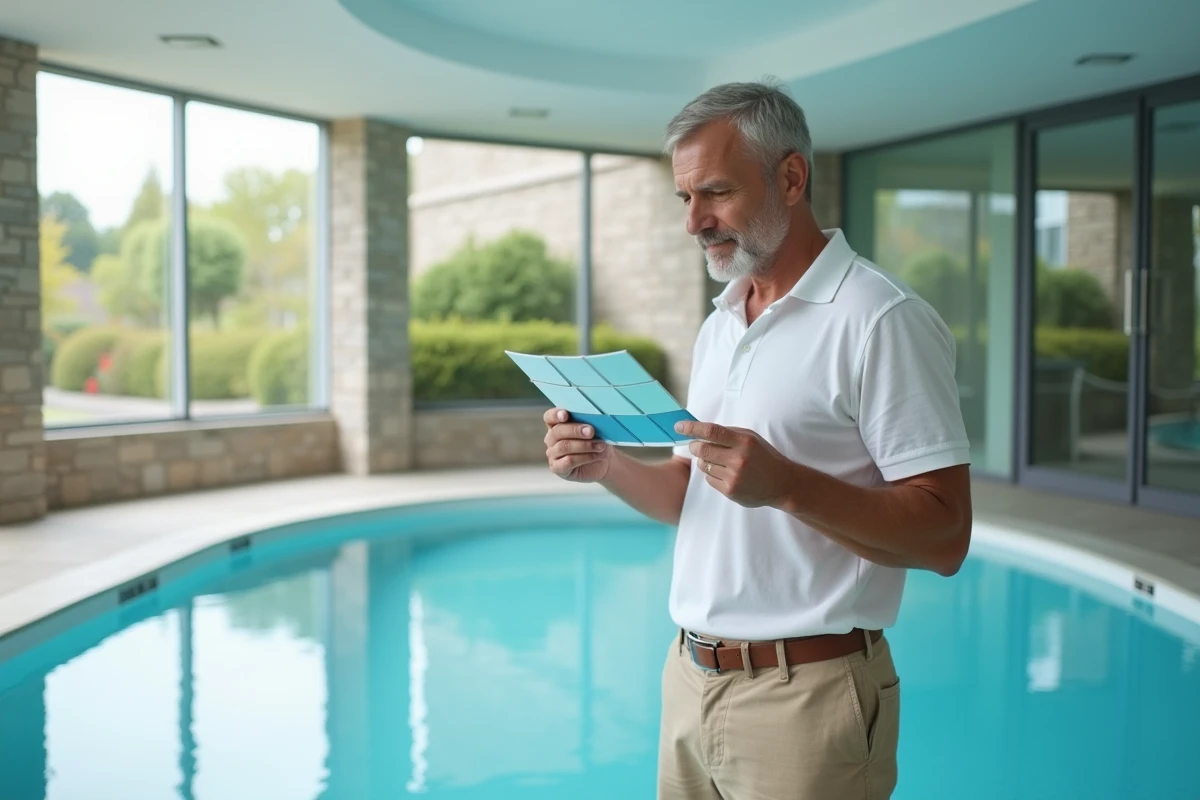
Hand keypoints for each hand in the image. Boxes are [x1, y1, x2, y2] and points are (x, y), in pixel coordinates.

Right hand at [544, 408, 611, 482]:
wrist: (604, 461)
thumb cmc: (597, 441)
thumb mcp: (595, 429)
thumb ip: (589, 423)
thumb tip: (592, 421)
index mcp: (557, 424)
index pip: (549, 417)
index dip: (555, 415)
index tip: (565, 415)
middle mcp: (551, 439)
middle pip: (557, 432)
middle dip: (575, 430)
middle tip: (591, 431)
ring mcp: (553, 454)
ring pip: (564, 447)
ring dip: (584, 445)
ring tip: (600, 445)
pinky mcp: (558, 468)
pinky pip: (569, 461)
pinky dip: (585, 457)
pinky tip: (597, 455)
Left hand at [675, 420, 796, 507]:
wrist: (781, 483)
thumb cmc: (764, 457)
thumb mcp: (751, 438)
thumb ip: (728, 433)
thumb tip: (701, 431)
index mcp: (744, 441)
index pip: (712, 431)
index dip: (692, 428)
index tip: (679, 426)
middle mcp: (738, 459)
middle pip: (702, 450)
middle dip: (694, 446)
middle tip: (696, 445)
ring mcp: (733, 476)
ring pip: (703, 465)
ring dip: (705, 461)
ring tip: (721, 461)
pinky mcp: (730, 491)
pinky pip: (709, 479)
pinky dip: (712, 474)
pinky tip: (726, 473)